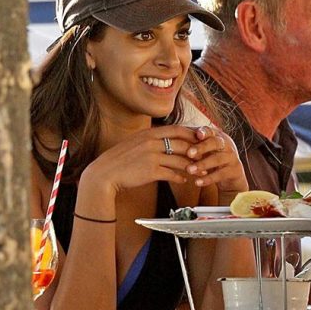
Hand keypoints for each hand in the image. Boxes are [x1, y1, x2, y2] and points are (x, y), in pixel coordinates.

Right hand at [81, 125, 197, 193]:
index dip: (191, 133)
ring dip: (192, 166)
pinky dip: (180, 178)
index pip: (176, 129)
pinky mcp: (151, 171)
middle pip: (182, 144)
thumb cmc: (120, 160)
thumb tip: (165, 139)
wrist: (104, 174)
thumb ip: (151, 139)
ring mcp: (151, 156)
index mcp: (149, 133)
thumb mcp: (135, 142)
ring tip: (199, 171)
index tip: (200, 138)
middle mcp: (151, 142)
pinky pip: (172, 174)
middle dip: (196, 150)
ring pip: (180, 159)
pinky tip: (184, 180)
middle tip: (206, 156)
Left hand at [185, 126, 247, 200]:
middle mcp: (226, 144)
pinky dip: (208, 179)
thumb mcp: (205, 149)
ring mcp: (232, 157)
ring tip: (189, 170)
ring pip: (218, 159)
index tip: (197, 134)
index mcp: (217, 136)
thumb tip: (172, 135)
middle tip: (189, 153)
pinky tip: (197, 182)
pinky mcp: (234, 171)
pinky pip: (221, 174)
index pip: (210, 131)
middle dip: (202, 147)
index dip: (204, 132)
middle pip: (215, 142)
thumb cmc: (213, 158)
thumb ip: (192, 142)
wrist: (232, 175)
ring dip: (202, 164)